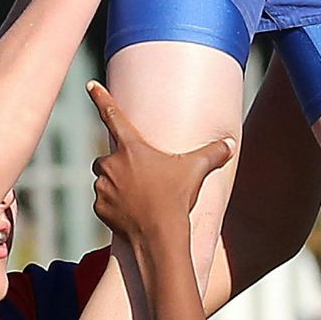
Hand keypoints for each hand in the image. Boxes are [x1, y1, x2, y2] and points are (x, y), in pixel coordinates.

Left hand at [89, 80, 235, 247]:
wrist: (160, 235)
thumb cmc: (177, 198)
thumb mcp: (197, 170)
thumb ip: (214, 153)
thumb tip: (230, 144)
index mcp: (131, 148)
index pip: (112, 114)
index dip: (101, 97)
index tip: (90, 84)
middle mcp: (111, 164)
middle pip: (108, 157)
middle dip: (119, 164)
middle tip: (141, 178)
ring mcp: (103, 187)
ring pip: (104, 180)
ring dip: (116, 185)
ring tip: (140, 198)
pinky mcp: (100, 208)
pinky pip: (104, 203)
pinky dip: (114, 206)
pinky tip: (133, 213)